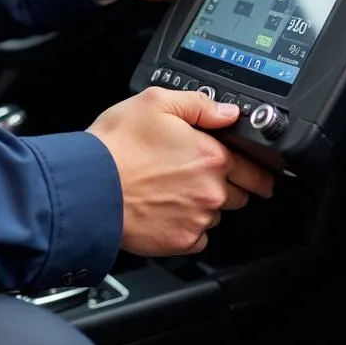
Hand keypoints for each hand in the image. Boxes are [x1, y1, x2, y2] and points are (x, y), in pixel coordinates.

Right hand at [88, 88, 274, 256]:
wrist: (88, 186)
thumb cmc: (117, 145)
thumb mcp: (155, 102)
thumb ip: (199, 105)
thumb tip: (227, 112)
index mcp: (212, 155)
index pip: (255, 167)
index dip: (256, 167)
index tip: (256, 171)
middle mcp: (211, 191)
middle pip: (240, 194)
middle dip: (229, 185)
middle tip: (200, 175)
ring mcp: (197, 220)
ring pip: (215, 215)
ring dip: (204, 205)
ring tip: (172, 190)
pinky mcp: (180, 241)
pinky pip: (196, 237)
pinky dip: (186, 227)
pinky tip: (165, 210)